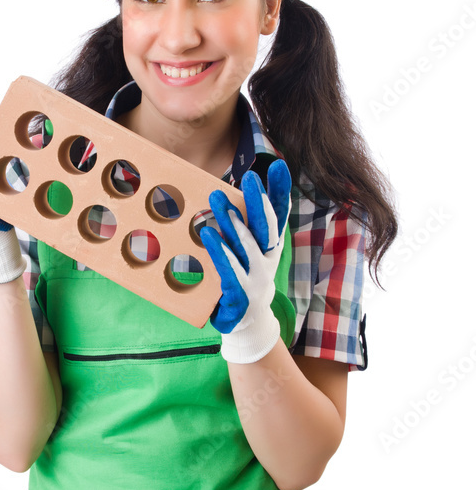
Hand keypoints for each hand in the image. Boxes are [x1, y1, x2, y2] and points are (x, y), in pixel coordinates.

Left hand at [199, 159, 291, 362]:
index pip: (279, 214)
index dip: (280, 191)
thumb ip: (249, 226)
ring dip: (234, 221)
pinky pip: (229, 269)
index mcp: (271, 247)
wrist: (247, 324)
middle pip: (266, 227)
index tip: (278, 165)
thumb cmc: (244, 280)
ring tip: (219, 199)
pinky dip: (221, 251)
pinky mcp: (240, 293)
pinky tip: (208, 234)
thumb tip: (243, 194)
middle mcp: (267, 260)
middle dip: (259, 201)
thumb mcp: (252, 252)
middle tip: (250, 177)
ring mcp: (255, 278)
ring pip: (247, 246)